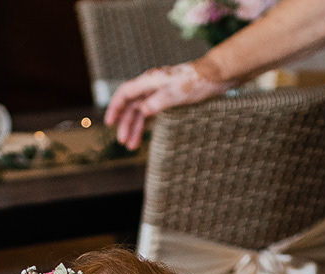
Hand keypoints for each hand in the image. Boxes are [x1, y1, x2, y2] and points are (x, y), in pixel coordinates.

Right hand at [104, 61, 231, 149]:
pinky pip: (151, 111)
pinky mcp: (168, 97)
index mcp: (150, 81)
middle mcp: (151, 85)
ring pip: (141, 111)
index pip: (125, 93)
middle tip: (123, 142)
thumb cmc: (196, 82)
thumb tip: (142, 111)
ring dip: (136, 128)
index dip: (115, 107)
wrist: (215, 76)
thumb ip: (158, 101)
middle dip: (125, 124)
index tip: (109, 123)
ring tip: (133, 146)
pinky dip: (146, 124)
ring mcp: (159, 91)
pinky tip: (145, 134)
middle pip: (131, 105)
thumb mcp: (176, 93)